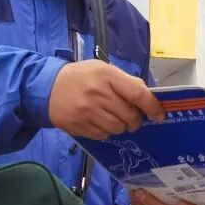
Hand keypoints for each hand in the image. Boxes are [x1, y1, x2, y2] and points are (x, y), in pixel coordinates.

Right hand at [48, 61, 164, 139]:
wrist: (45, 87)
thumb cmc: (80, 77)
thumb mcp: (103, 70)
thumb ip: (125, 82)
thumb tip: (149, 96)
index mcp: (107, 75)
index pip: (137, 93)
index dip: (152, 107)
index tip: (159, 115)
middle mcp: (98, 93)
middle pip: (130, 116)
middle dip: (135, 120)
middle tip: (132, 118)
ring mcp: (87, 111)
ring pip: (117, 128)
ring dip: (121, 127)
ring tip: (114, 118)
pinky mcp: (78, 126)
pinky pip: (102, 135)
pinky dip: (106, 132)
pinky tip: (98, 122)